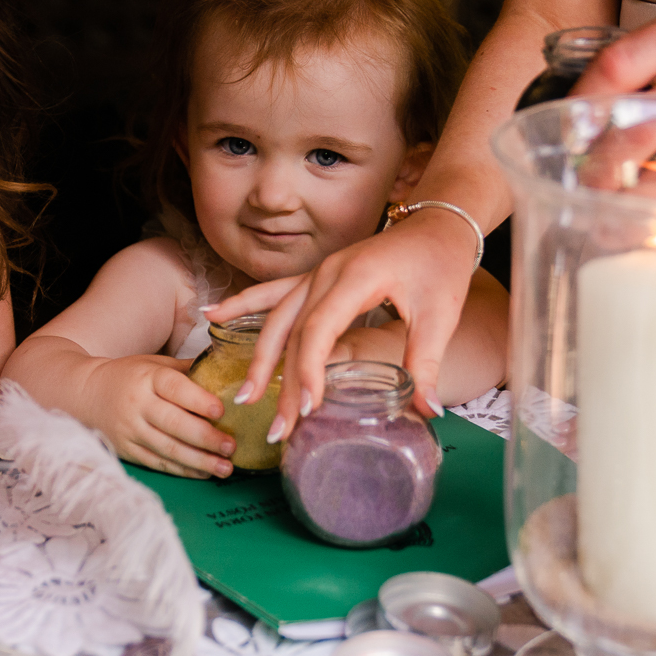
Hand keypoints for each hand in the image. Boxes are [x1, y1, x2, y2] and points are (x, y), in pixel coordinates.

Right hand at [81, 354, 235, 479]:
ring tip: (225, 467)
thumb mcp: (154, 363)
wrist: (85, 394)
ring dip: (200, 460)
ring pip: (169, 449)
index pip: (174, 388)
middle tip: (231, 446)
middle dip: (206, 438)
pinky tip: (204, 472)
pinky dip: (183, 470)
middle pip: (175, 424)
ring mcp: (131, 430)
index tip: (221, 411)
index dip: (198, 400)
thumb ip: (187, 369)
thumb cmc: (129, 376)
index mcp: (147, 378)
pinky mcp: (127, 450)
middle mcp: (138, 405)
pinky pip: (158, 463)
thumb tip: (226, 369)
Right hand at [209, 205, 477, 441]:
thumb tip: (429, 411)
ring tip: (244, 397)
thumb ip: (428, 363)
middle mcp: (327, 272)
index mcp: (355, 277)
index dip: (310, 370)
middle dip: (281, 382)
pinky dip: (243, 304)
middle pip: (293, 332)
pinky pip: (273, 292)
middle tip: (279, 429)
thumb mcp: (440, 315)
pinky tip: (214, 316)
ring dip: (260, 358)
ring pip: (278, 318)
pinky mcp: (317, 275)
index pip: (319, 329)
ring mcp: (317, 271)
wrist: (438, 226)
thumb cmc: (440, 265)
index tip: (309, 407)